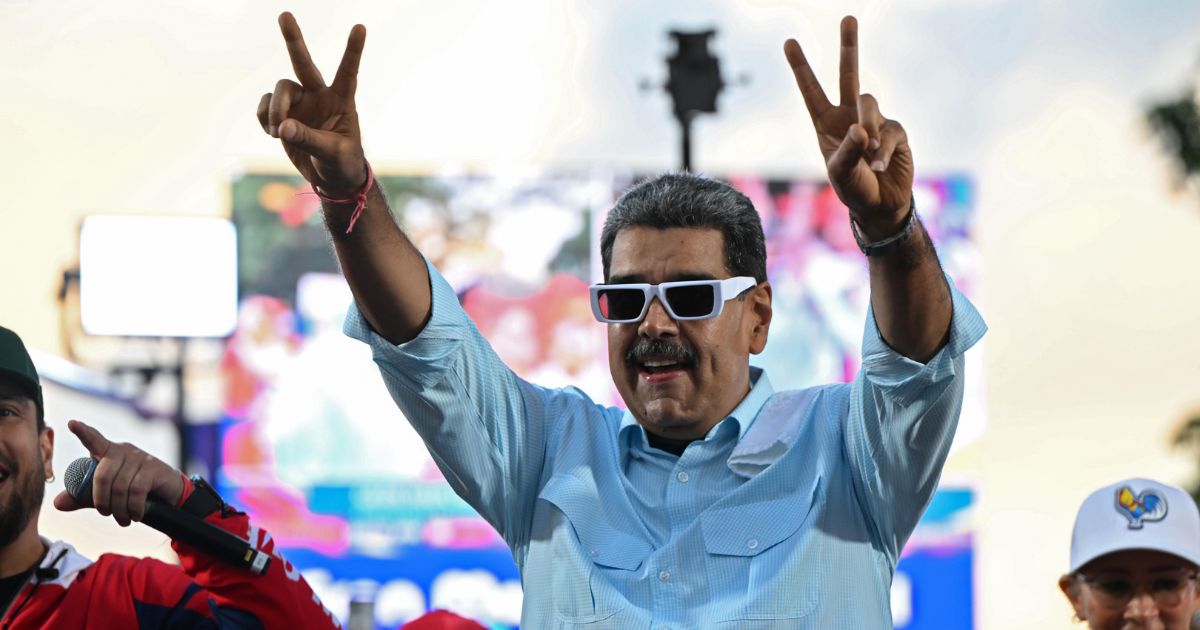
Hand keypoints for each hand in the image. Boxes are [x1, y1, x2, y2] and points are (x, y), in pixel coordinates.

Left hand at [53, 420, 183, 527]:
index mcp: (108, 453)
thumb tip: (58, 503)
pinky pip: (137, 490)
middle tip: (107, 514)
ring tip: (123, 519)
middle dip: (101, 501)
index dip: (83, 432)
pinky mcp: (154, 468)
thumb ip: (83, 497)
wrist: (168, 494)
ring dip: (119, 509)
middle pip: (103, 475)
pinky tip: (136, 514)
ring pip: (120, 486)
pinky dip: (133, 508)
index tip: (71, 423)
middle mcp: (124, 450)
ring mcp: (140, 458)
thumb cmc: (132, 491)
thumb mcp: (106, 494)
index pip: (94, 439)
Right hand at [257, 12, 367, 197]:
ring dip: (275, 109)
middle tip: (285, 14)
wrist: (331, 178)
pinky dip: (265, 119)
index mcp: (342, 101)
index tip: (360, 27)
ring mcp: (300, 103)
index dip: (353, 50)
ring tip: (279, 133)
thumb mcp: (333, 153)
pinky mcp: (283, 114)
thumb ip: (309, 139)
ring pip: (280, 90)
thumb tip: (283, 127)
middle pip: (304, 64)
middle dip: (294, 40)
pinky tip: (275, 134)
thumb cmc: (342, 163)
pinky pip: (265, 107)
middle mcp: (319, 96)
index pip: (348, 72)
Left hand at [784, 16, 913, 238]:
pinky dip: (883, 151)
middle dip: (848, 46)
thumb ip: (848, 149)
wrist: (880, 205)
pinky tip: (878, 166)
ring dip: (867, 128)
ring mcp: (874, 120)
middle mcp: (849, 116)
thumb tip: (863, 128)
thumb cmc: (853, 188)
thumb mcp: (840, 172)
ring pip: (869, 104)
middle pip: (847, 75)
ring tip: (868, 154)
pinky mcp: (895, 131)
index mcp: (826, 123)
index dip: (801, 67)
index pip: (811, 91)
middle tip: (848, 18)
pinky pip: (890, 131)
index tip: (789, 41)